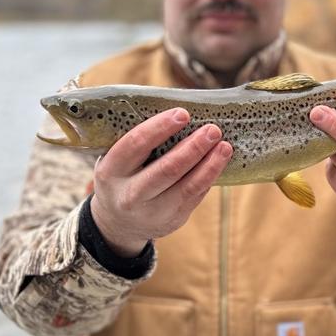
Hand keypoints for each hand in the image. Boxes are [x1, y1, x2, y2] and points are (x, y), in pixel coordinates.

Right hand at [90, 108, 232, 256]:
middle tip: (213, 129)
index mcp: (111, 171)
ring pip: (188, 187)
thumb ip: (138, 142)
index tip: (183, 113)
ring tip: (225, 146)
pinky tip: (219, 161)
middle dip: (193, 148)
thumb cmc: (122, 177)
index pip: (135, 145)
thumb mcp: (116, 161)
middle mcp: (129, 194)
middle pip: (167, 169)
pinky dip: (209, 177)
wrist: (118, 222)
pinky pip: (195, 196)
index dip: (160, 128)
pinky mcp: (172, 220)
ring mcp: (152, 211)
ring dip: (210, 165)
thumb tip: (180, 113)